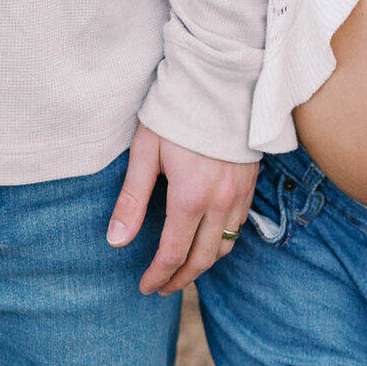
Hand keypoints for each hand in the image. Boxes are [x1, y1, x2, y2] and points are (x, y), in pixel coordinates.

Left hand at [106, 123, 257, 294]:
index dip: (158, 276)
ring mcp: (239, 192)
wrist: (219, 78)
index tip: (145, 287)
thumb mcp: (146, 150)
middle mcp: (220, 201)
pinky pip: (240, 224)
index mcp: (190, 196)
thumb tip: (116, 241)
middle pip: (202, 258)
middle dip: (180, 278)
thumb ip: (132, 199)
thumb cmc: (176, 110)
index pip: (173, 253)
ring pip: (225, 245)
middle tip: (162, 287)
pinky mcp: (250, 181)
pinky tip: (209, 238)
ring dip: (204, 264)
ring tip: (184, 269)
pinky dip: (224, 240)